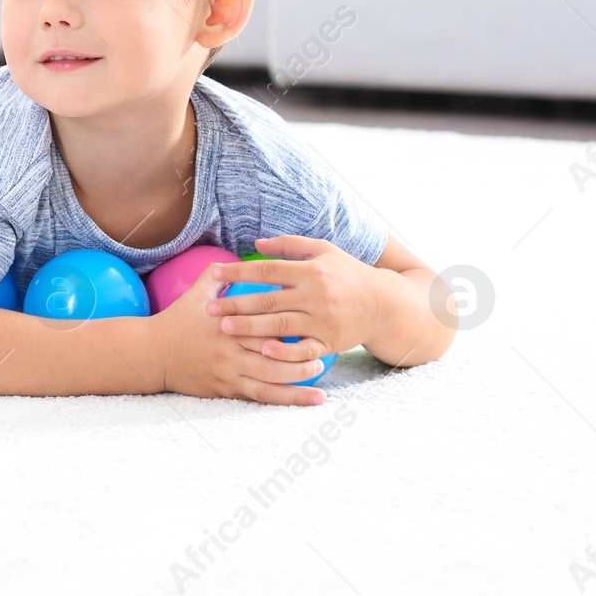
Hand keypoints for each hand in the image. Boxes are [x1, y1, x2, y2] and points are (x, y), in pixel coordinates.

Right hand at [157, 263, 328, 405]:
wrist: (152, 354)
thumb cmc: (176, 320)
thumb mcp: (196, 293)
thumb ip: (219, 275)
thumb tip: (238, 258)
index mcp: (226, 320)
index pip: (263, 319)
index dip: (289, 318)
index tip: (312, 313)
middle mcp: (229, 346)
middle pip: (272, 349)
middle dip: (300, 348)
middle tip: (325, 343)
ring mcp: (228, 370)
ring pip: (271, 376)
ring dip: (299, 375)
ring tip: (319, 370)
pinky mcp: (226, 389)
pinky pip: (262, 395)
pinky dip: (288, 398)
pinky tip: (310, 399)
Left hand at [206, 236, 385, 361]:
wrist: (385, 304)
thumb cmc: (349, 274)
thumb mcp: (324, 251)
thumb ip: (290, 245)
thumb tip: (256, 244)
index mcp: (311, 271)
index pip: (268, 270)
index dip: (239, 271)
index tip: (214, 272)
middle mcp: (316, 295)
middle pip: (269, 299)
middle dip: (237, 303)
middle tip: (210, 308)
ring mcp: (323, 321)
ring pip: (281, 325)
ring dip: (251, 327)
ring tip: (225, 327)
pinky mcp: (330, 342)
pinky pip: (304, 350)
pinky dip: (284, 351)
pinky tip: (263, 350)